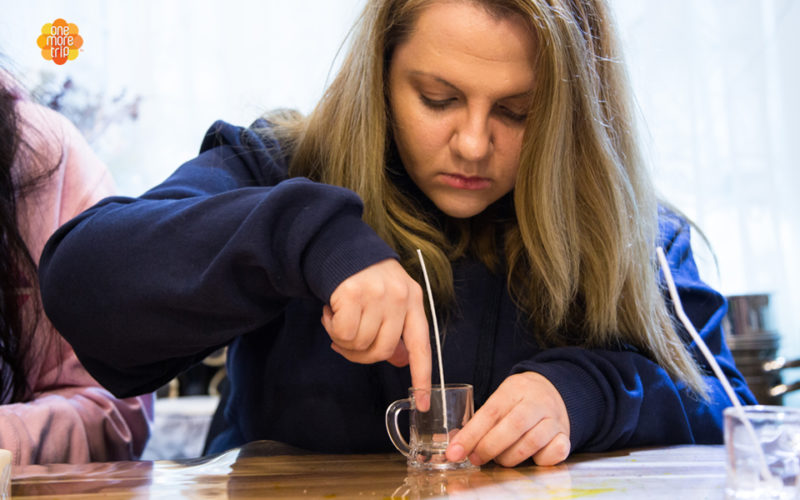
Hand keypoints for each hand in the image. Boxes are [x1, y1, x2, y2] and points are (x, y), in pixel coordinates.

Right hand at [321, 259, 431, 402]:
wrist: (339, 247)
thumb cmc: (365, 280)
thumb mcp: (389, 300)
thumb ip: (395, 330)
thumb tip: (401, 362)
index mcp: (414, 300)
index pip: (422, 345)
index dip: (422, 376)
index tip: (423, 402)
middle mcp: (400, 297)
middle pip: (382, 351)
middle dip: (361, 354)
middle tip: (346, 342)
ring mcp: (378, 295)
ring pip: (360, 344)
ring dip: (343, 340)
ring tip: (338, 319)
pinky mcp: (353, 294)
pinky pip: (342, 334)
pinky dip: (332, 329)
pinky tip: (330, 312)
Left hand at [445, 371, 569, 466]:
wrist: (554, 391)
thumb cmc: (518, 401)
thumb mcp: (499, 401)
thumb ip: (479, 422)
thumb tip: (454, 445)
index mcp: (514, 389)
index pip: (490, 412)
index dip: (470, 435)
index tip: (454, 452)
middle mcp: (536, 402)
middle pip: (513, 426)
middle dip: (489, 447)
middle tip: (476, 459)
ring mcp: (554, 419)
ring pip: (532, 442)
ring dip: (510, 457)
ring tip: (499, 460)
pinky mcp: (565, 435)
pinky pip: (555, 452)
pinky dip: (539, 460)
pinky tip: (529, 458)